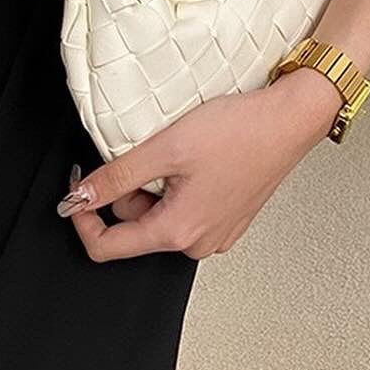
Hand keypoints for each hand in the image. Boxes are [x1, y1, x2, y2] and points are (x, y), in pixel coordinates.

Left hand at [59, 66, 345, 261]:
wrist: (290, 121)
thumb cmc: (240, 132)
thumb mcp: (165, 148)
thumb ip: (117, 176)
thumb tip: (81, 197)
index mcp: (178, 231)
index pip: (107, 248)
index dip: (82, 218)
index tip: (80, 188)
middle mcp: (197, 243)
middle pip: (135, 229)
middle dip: (129, 192)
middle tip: (148, 153)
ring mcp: (216, 234)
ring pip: (160, 218)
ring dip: (155, 188)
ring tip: (179, 153)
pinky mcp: (227, 220)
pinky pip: (185, 212)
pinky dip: (178, 188)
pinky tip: (197, 161)